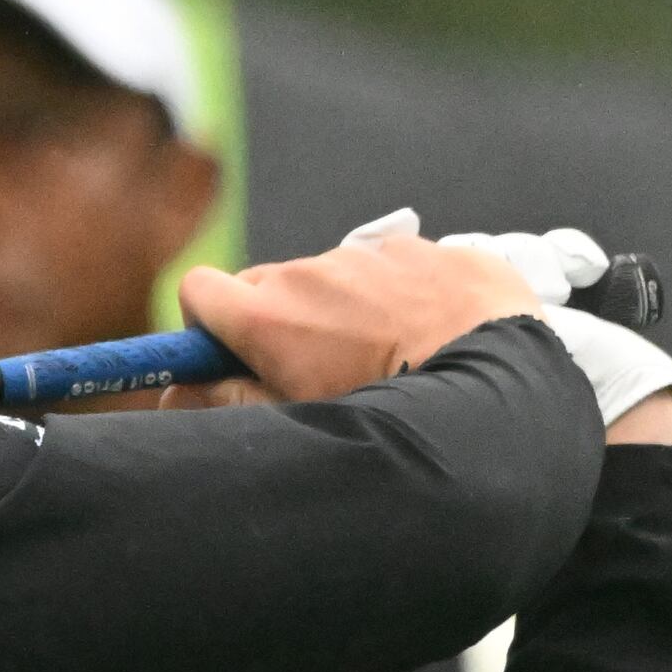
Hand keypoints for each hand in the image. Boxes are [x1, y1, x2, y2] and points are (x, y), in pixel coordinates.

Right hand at [180, 223, 541, 403]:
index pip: (199, 290)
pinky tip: (432, 335)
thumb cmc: (390, 415)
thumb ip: (228, 402)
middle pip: (270, 284)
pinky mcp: (430, 249)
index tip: (233, 353)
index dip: (210, 323)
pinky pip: (398, 265)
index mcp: (269, 316)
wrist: (497, 395)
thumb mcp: (300, 423)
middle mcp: (312, 272)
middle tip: (319, 369)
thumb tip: (175, 394)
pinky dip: (404, 294)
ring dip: (345, 308)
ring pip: (335, 276)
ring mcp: (373, 255)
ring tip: (391, 356)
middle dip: (281, 320)